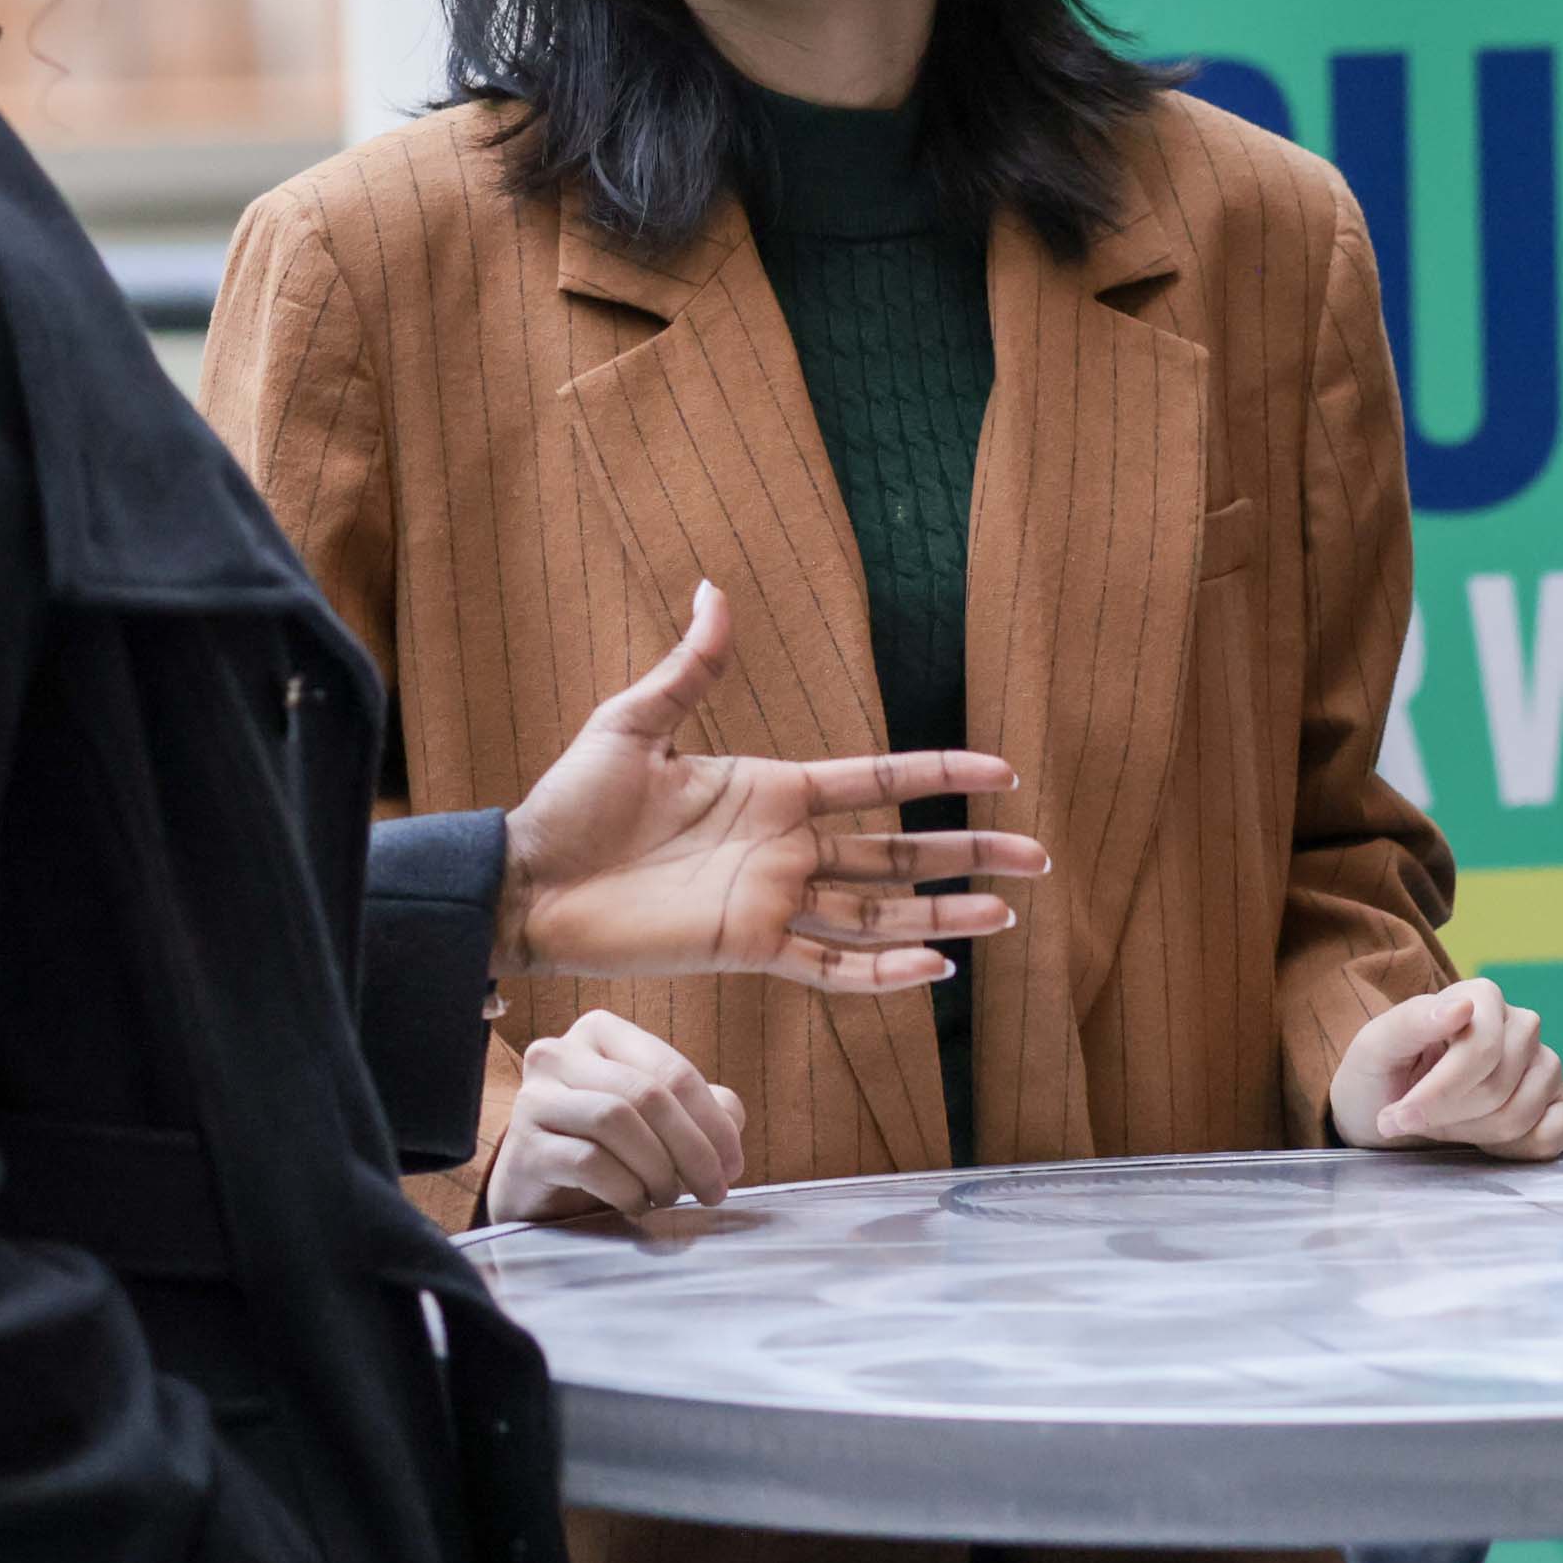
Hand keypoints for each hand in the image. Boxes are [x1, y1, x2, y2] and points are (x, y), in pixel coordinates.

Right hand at [484, 1011, 750, 1226]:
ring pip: (615, 1120)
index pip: (671, 1069)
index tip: (733, 1166)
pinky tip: (636, 1203)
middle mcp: (559, 1054)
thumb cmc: (607, 1147)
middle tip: (713, 1191)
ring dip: (657, 1168)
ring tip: (668, 1197)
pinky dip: (625, 1188)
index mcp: (600, 1033)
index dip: (712, 1121)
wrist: (541, 1191)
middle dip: (693, 1149)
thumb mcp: (659, 1120)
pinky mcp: (523, 1147)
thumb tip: (731, 1118)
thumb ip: (704, 1108)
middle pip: (646, 1095)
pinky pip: (587, 1161)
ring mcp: (535, 1098)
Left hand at [494, 580, 1054, 991]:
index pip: (877, 781)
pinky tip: (933, 970)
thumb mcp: (634, 723)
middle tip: (1037, 857)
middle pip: (898, 852)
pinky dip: (881, 972)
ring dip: (942, 917)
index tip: (1002, 771)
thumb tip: (716, 590)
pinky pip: (828, 964)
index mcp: (771, 790)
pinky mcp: (746, 946)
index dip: (940, 773)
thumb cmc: (570, 802)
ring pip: (878, 912)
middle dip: (967, 853)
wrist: (524, 880)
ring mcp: (770, 901)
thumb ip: (691, 666)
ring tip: (1006, 915)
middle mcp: (783, 848)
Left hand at [1325, 980, 1562, 1157]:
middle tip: (1414, 1121)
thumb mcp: (1373, 1049)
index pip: (1482, 1049)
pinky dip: (1510, 1151)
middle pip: (1498, 1086)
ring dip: (1471, 1134)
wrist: (1381, 1118)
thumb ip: (1411, 1022)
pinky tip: (1480, 1140)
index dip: (1439, 1093)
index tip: (1396, 1117)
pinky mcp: (1557, 1103)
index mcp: (1481, 997)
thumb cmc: (1378, 1079)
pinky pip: (1551, 1137)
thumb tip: (1464, 1006)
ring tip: (1442, 1125)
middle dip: (1449, 1116)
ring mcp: (1544, 1065)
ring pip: (1521, 1114)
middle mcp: (1521, 1025)